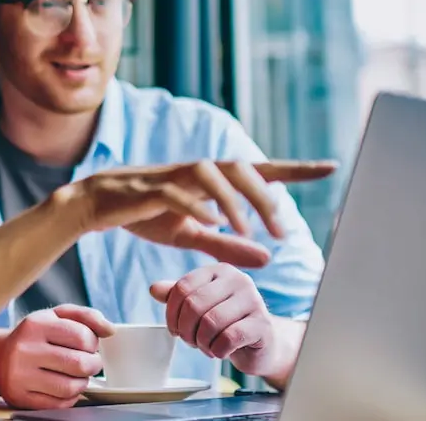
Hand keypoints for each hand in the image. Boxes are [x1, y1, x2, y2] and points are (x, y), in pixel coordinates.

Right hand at [0, 305, 113, 409]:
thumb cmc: (35, 336)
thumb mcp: (56, 316)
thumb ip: (86, 317)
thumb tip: (110, 330)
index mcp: (35, 324)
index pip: (82, 336)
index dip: (93, 343)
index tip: (88, 345)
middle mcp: (24, 349)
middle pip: (79, 364)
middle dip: (93, 365)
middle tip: (89, 362)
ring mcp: (20, 375)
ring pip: (71, 387)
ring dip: (82, 383)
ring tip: (77, 375)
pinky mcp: (20, 397)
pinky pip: (59, 404)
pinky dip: (69, 397)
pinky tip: (64, 386)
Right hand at [63, 160, 335, 266]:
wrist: (95, 205)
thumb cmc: (144, 214)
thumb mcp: (190, 234)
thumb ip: (227, 244)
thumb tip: (268, 258)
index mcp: (210, 180)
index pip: (259, 170)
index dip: (295, 169)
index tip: (330, 167)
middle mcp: (196, 171)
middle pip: (240, 167)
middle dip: (265, 196)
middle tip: (281, 231)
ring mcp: (171, 176)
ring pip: (211, 173)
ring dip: (234, 200)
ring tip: (247, 230)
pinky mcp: (147, 188)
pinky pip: (176, 191)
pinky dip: (196, 205)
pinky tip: (211, 222)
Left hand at [149, 264, 279, 376]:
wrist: (261, 344)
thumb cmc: (226, 323)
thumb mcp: (201, 306)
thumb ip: (178, 296)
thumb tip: (153, 288)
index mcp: (220, 271)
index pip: (183, 287)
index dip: (172, 313)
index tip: (174, 330)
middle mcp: (239, 280)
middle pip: (194, 304)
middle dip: (186, 330)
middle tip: (190, 341)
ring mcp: (254, 301)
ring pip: (210, 322)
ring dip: (201, 342)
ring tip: (206, 347)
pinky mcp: (263, 325)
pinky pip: (228, 338)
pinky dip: (217, 350)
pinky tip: (220, 352)